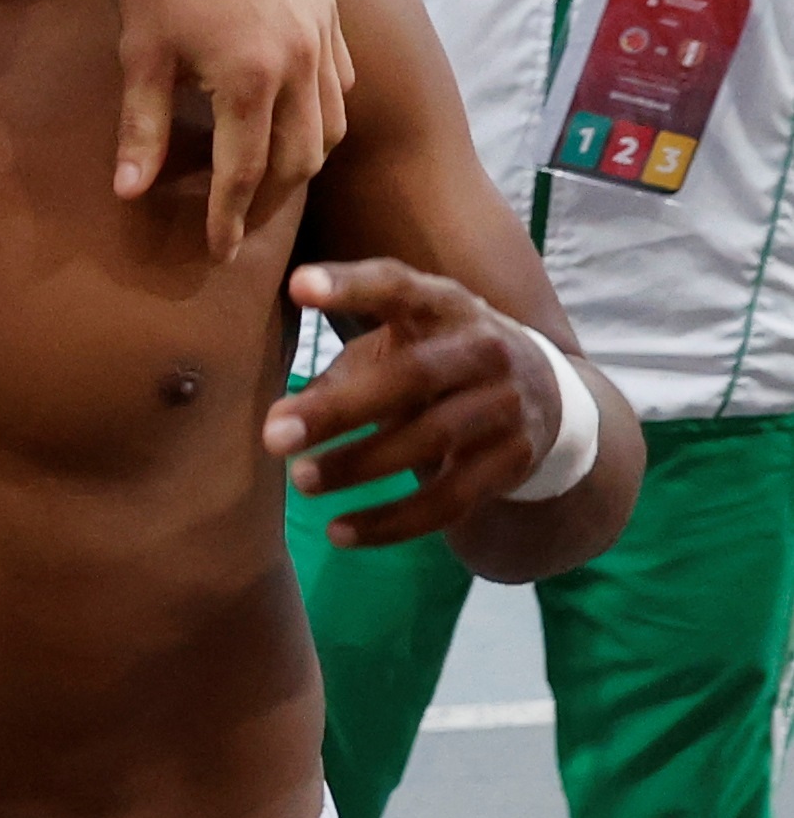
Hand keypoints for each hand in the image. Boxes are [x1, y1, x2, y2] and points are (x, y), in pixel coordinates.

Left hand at [109, 0, 351, 256]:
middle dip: (272, 200)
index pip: (245, 172)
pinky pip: (341, 83)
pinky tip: (296, 124)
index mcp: (249, 79)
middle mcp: (299, 62)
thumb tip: (129, 195)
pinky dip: (323, 114)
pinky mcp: (330, 13)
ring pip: (331, 124)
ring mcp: (323, 36)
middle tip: (243, 225)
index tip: (218, 251)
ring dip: (303, 161)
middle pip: (300, 158)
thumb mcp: (140, 55)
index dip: (230, 217)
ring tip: (269, 183)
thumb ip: (140, 129)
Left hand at [270, 260, 554, 545]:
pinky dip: (392, 521)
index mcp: (445, 305)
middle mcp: (484, 349)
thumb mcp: (397, 345)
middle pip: (411, 376)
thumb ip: (342, 372)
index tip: (296, 285)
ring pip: (429, 439)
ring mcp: (506, 405)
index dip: (349, 285)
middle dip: (338, 409)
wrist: (545, 394)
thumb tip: (278, 422)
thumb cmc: (436, 359)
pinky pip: (450, 499)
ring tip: (300, 482)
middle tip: (272, 437)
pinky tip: (341, 532)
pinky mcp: (512, 460)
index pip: (398, 284)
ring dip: (358, 466)